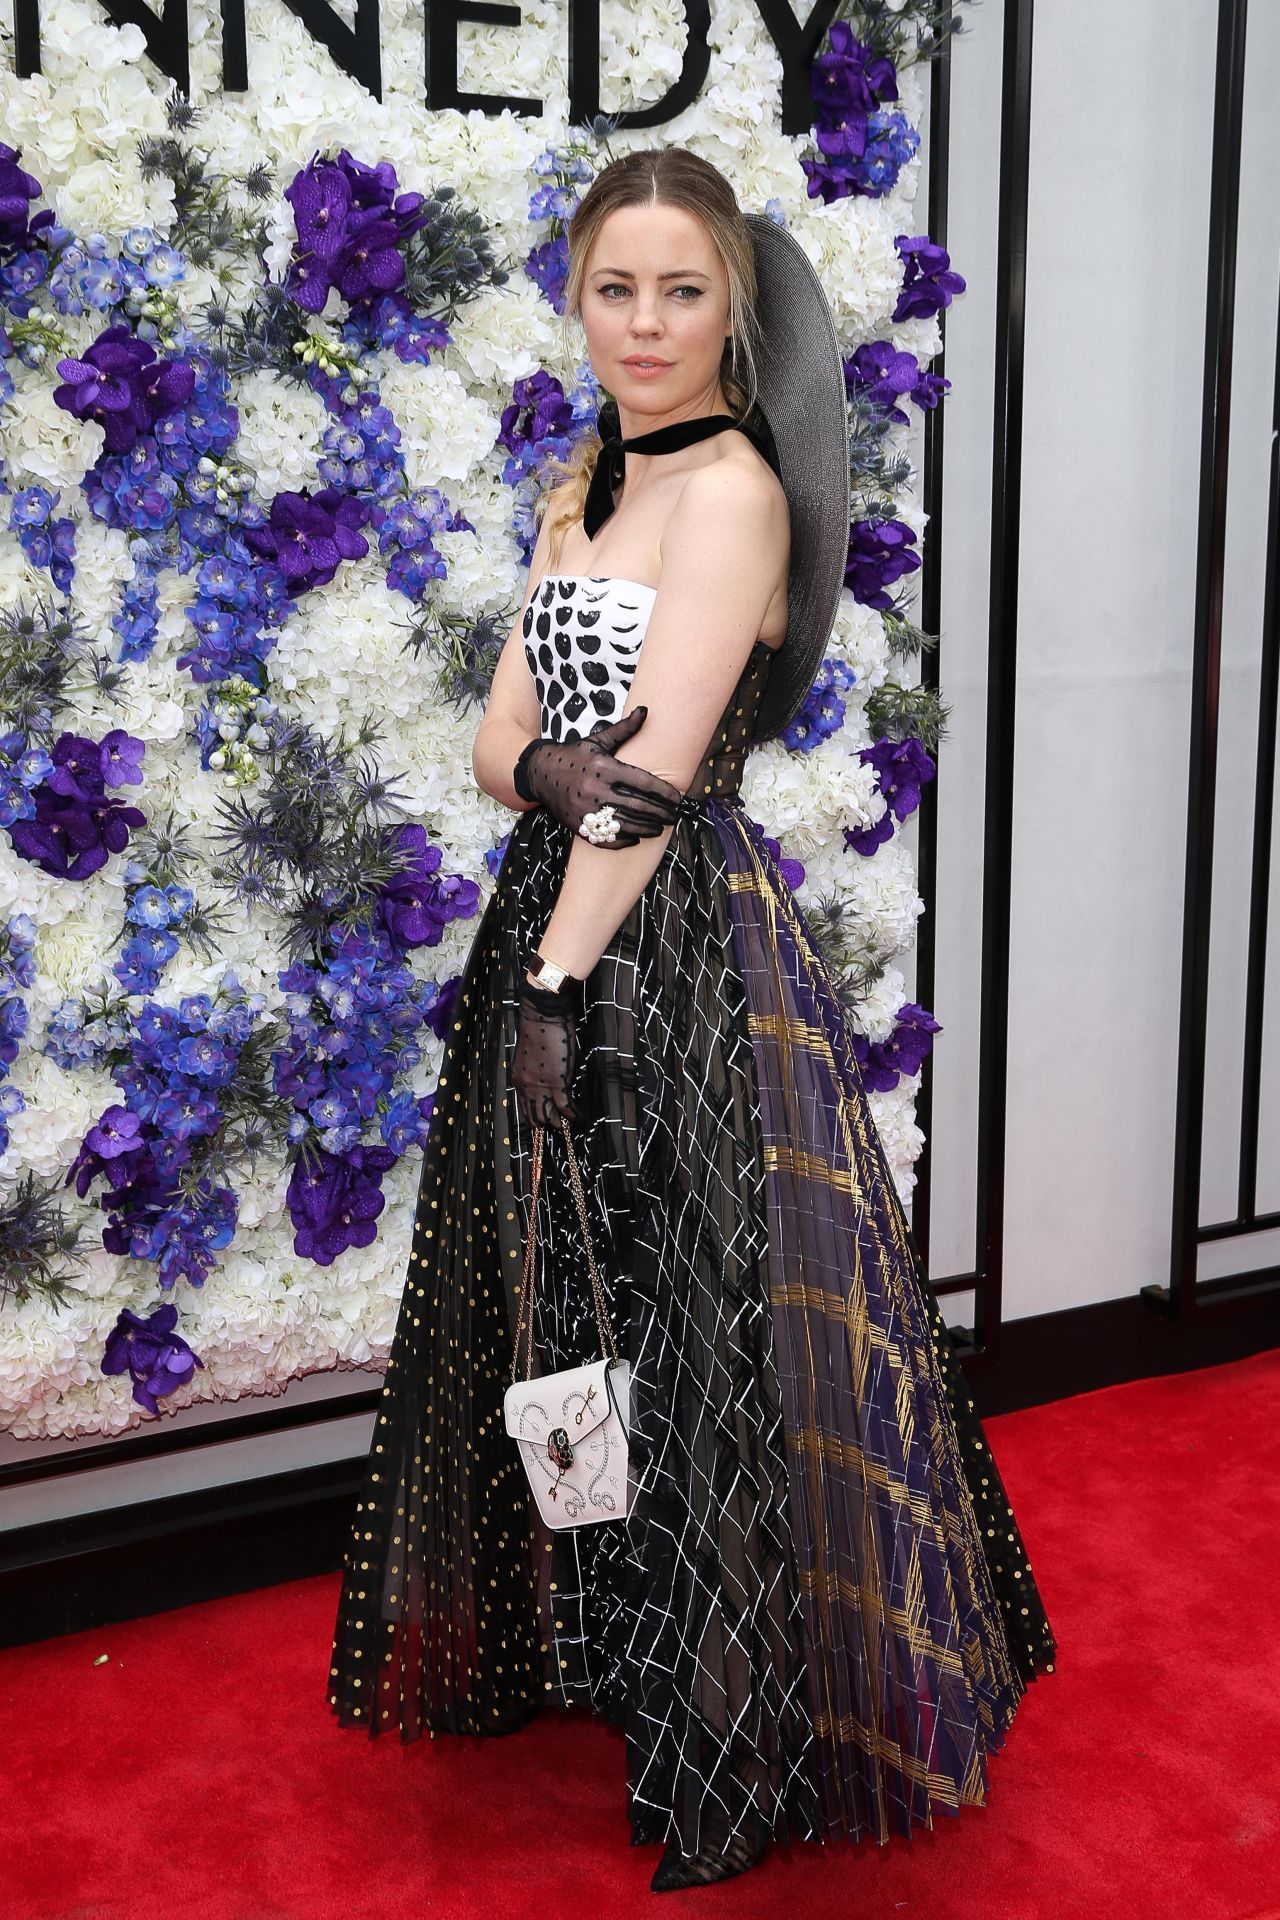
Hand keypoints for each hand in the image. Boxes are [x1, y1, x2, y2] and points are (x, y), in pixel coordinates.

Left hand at [512, 981, 579, 1128]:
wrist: (542, 1016)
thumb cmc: (539, 1030)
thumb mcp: (531, 1056)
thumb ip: (535, 1071)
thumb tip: (547, 1080)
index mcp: (518, 1079)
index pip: (523, 1107)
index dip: (534, 1118)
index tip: (543, 1122)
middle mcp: (526, 1086)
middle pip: (534, 1117)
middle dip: (546, 1125)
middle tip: (557, 1127)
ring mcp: (541, 1086)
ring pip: (548, 1116)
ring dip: (558, 1124)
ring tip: (568, 1127)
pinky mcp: (557, 1082)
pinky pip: (564, 1107)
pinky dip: (572, 1116)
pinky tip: (579, 1119)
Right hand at [518, 707, 684, 845]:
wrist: (539, 773)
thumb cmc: (574, 755)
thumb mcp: (597, 740)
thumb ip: (624, 729)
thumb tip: (645, 711)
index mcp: (604, 767)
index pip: (643, 783)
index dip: (664, 792)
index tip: (677, 798)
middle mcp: (595, 789)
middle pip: (638, 806)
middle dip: (660, 813)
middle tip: (673, 816)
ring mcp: (585, 810)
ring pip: (625, 825)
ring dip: (647, 829)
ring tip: (659, 828)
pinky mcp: (577, 825)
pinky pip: (605, 839)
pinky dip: (623, 841)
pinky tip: (636, 839)